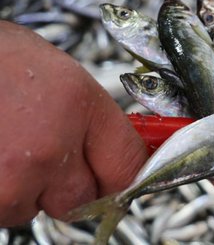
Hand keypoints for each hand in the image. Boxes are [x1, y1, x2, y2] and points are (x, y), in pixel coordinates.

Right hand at [0, 21, 147, 225]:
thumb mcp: (60, 75)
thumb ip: (92, 119)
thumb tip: (117, 152)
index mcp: (78, 106)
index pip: (128, 166)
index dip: (123, 174)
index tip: (119, 176)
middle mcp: (49, 149)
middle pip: (85, 199)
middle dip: (70, 184)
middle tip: (46, 154)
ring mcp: (11, 181)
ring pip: (35, 207)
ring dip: (24, 188)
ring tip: (5, 144)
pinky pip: (2, 211)